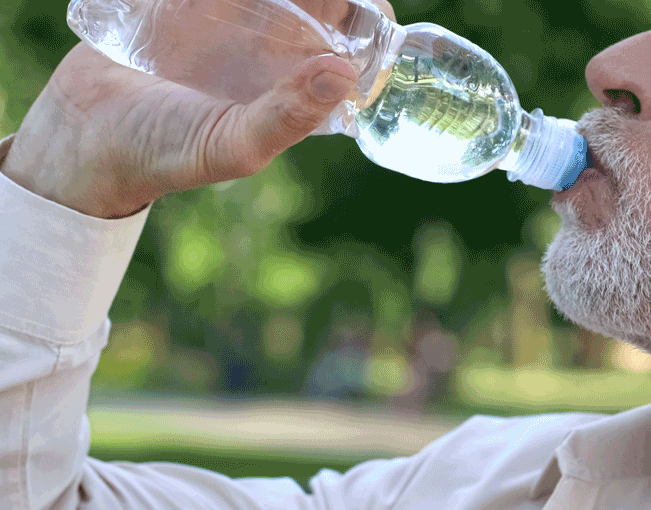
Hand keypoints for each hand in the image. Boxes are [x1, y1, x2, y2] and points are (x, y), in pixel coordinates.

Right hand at [0, 41, 359, 218]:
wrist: (83, 136)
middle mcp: (274, 41)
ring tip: (245, 1)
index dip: (366, 14)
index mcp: (299, 76)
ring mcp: (233, 13)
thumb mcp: (233, 145)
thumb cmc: (166, 153)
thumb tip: (344, 74)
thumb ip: (287, 118)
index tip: (362, 7)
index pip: (357, 31)